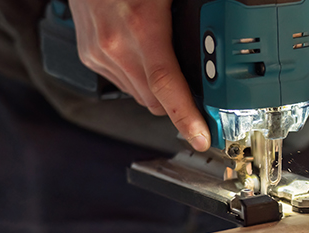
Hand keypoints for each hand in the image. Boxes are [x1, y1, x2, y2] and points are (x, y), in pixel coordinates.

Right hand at [69, 0, 210, 150]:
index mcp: (142, 28)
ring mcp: (99, 53)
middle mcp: (116, 46)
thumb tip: (219, 37)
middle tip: (198, 93)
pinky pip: (122, 82)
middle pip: (156, 101)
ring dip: (157, 91)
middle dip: (178, 102)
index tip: (202, 137)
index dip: (187, 118)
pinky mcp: (89, 55)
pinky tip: (143, 57)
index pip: (167, 87)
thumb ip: (193, 20)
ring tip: (164, 63)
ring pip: (140, 95)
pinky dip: (138, 79)